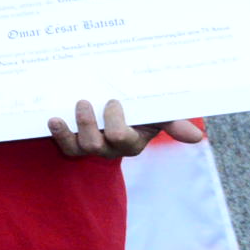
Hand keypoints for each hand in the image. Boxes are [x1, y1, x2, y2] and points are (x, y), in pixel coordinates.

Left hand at [47, 98, 203, 160]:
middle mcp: (109, 148)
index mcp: (132, 142)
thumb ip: (175, 123)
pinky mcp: (73, 142)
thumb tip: (197, 137)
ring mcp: (90, 146)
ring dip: (69, 131)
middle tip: (84, 101)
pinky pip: (65, 145)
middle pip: (95, 146)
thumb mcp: (159, 113)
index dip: (114, 122)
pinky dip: (58, 134)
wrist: (123, 105)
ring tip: (62, 114)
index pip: (121, 138)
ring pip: (77, 149)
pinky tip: (52, 120)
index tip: (113, 101)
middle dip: (88, 124)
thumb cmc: (143, 110)